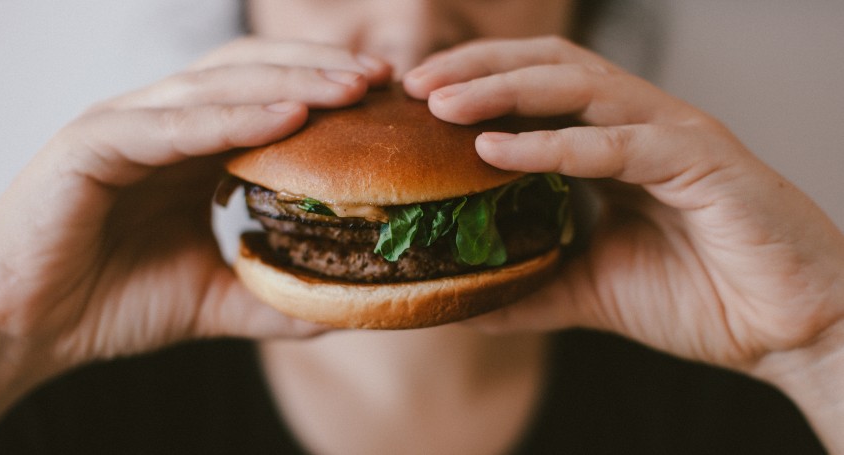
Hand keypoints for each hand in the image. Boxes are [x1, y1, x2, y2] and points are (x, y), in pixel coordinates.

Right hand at [0, 38, 391, 420]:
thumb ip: (272, 296)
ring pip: (219, 86)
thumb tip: (340, 307)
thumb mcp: (213, 298)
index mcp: (189, 147)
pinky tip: (288, 118)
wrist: (27, 328)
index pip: (267, 97)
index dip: (325, 93)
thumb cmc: (111, 302)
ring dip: (291, 82)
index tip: (385, 102)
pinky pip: (173, 125)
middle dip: (320, 71)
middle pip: (252, 74)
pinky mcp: (92, 143)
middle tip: (382, 79)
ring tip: (352, 87)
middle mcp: (161, 123)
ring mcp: (126, 125)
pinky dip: (232, 117)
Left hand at [404, 36, 843, 376]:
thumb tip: (468, 301)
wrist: (789, 330)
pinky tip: (497, 149)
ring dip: (503, 89)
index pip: (536, 91)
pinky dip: (554, 144)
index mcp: (615, 145)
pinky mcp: (702, 161)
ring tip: (441, 103)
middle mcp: (640, 125)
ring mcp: (672, 135)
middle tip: (414, 85)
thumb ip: (534, 285)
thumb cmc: (703, 298)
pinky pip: (618, 143)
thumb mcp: (593, 289)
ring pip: (578, 86)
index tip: (414, 104)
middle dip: (477, 68)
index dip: (475, 86)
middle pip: (548, 67)